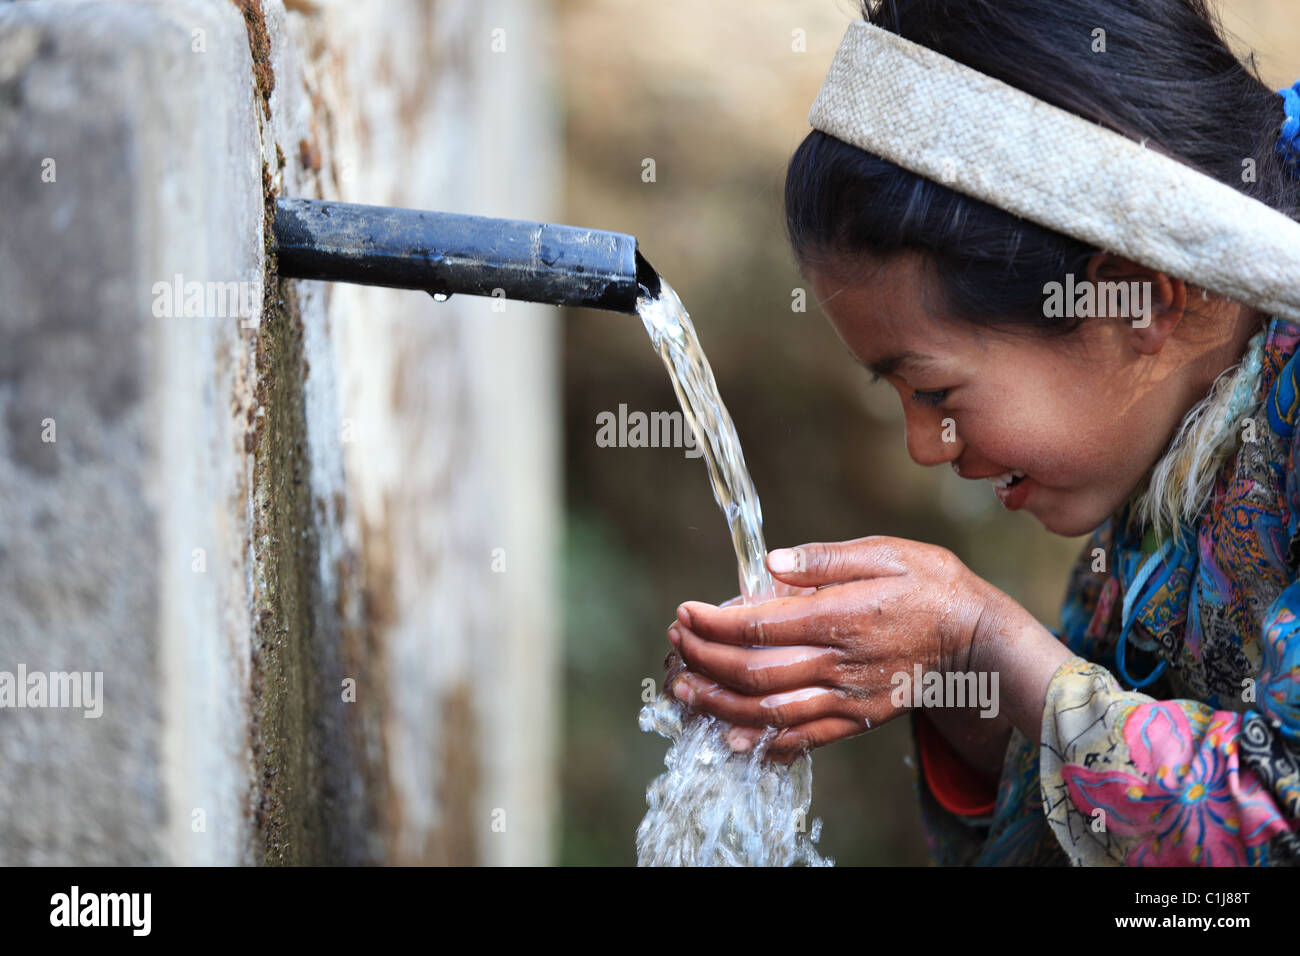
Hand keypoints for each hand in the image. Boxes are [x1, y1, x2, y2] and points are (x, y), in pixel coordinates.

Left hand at [665, 536, 999, 755]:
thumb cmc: (933, 586)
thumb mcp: (886, 552)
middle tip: (675, 643)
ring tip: (684, 689)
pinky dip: (762, 742)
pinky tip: (730, 736)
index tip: (685, 611)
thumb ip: (826, 559)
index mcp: (842, 615)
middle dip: (705, 660)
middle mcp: (840, 663)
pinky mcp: (857, 719)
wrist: (979, 640)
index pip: (761, 625)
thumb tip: (771, 562)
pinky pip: (803, 740)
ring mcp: (848, 698)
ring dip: (719, 704)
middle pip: (755, 672)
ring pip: (771, 712)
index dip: (714, 623)